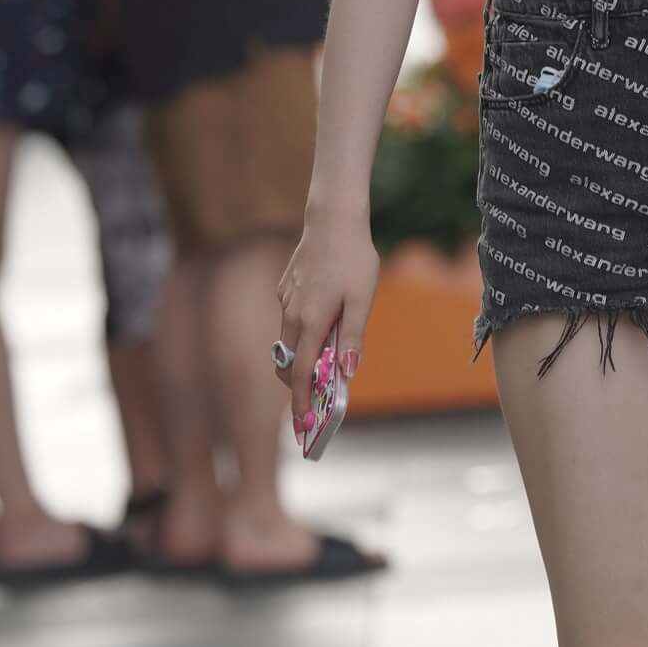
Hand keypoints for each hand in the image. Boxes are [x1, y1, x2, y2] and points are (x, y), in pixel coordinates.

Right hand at [276, 215, 378, 436]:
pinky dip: (303, 335)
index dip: (301, 403)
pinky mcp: (286, 289)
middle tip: (317, 405)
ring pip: (289, 343)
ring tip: (326, 368)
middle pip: (288, 363)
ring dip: (303, 360)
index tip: (304, 427)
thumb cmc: (353, 259)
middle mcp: (291, 314)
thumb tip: (346, 372)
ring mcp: (286, 301)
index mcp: (310, 321)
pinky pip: (291, 321)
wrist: (333, 219)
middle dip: (298, 388)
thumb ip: (352, 336)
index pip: (299, 374)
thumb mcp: (362, 300)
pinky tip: (325, 323)